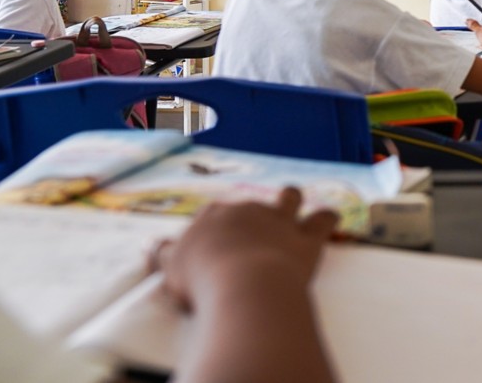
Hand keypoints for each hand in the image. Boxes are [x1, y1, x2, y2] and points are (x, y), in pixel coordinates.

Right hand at [151, 187, 337, 311]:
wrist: (244, 285)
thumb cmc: (203, 281)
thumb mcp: (172, 268)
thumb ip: (163, 254)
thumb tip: (152, 245)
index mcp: (212, 218)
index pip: (212, 214)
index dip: (215, 225)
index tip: (215, 238)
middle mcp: (246, 212)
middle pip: (248, 206)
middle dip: (250, 216)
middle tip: (249, 234)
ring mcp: (279, 221)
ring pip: (288, 196)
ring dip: (290, 199)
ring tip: (291, 201)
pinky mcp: (307, 237)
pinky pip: (324, 219)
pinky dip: (327, 218)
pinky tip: (329, 219)